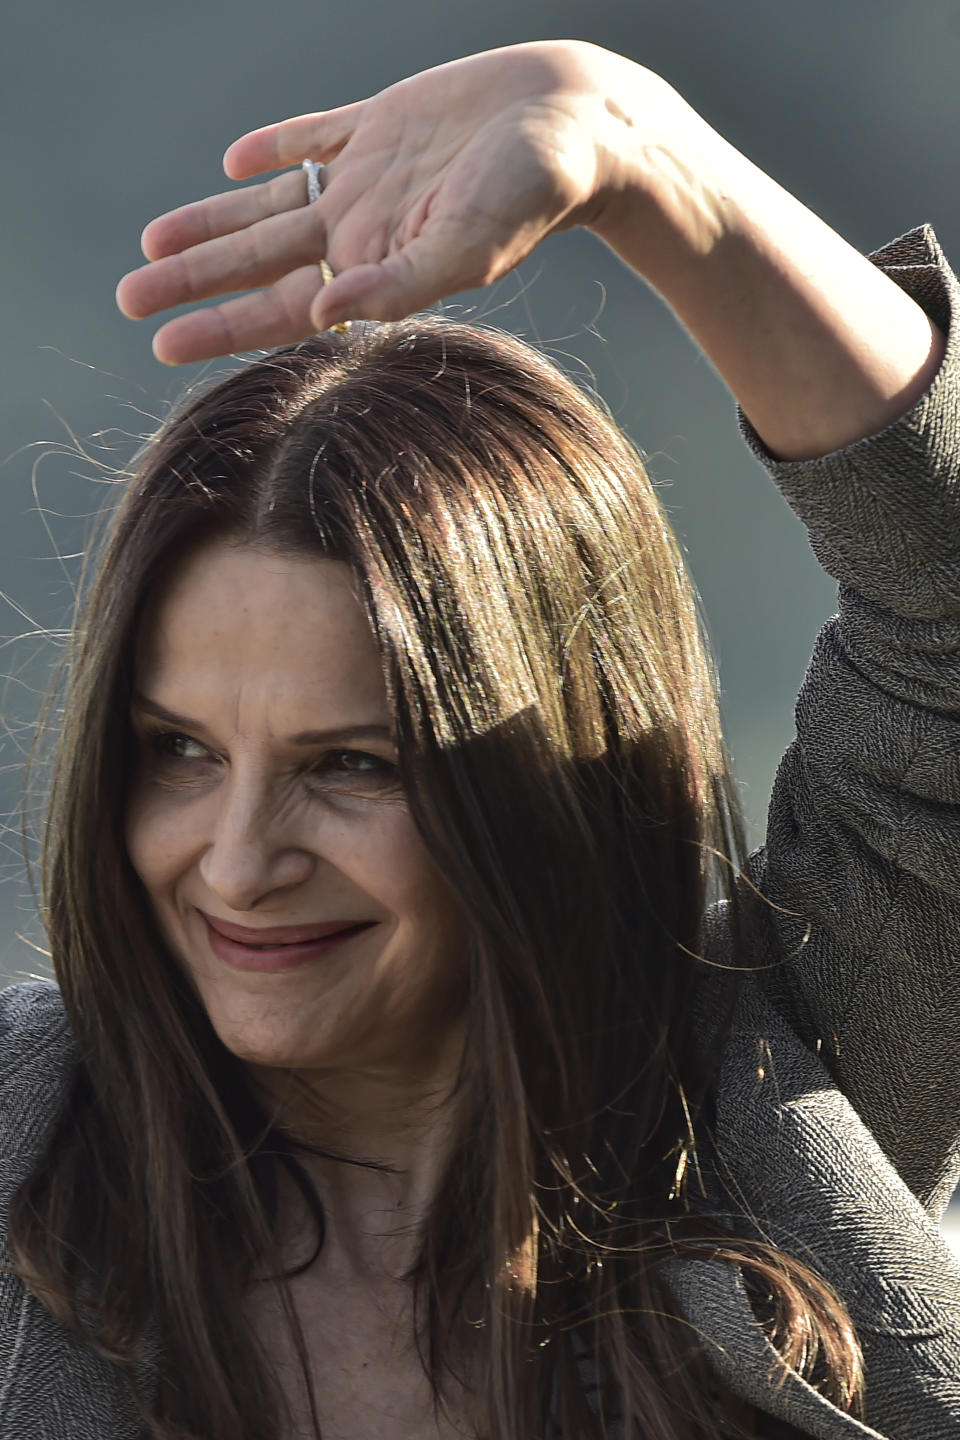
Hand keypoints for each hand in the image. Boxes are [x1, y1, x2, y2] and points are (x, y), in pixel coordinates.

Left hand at [116, 40, 638, 364]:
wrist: (578, 122)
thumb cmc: (531, 194)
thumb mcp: (466, 246)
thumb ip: (399, 285)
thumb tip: (326, 311)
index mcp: (377, 266)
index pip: (283, 308)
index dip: (221, 326)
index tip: (163, 344)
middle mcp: (364, 229)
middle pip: (260, 261)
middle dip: (195, 280)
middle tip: (130, 297)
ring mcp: (369, 178)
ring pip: (271, 206)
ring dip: (213, 223)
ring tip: (155, 244)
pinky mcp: (383, 124)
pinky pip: (314, 137)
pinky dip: (274, 146)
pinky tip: (235, 161)